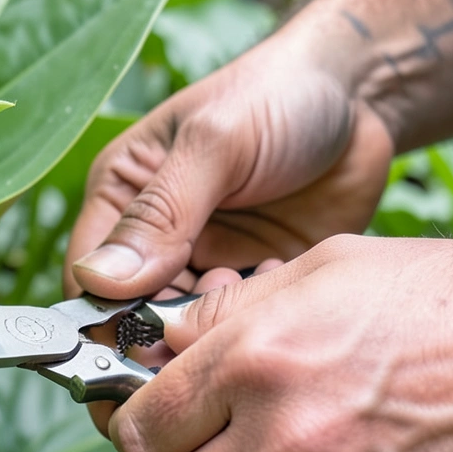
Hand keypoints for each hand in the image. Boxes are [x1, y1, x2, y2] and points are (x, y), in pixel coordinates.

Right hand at [63, 41, 394, 430]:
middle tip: (200, 338)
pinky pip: (243, 327)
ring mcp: (208, 264)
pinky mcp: (257, 281)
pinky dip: (257, 322)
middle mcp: (157, 240)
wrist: (363, 95)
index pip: (89, 282)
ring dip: (215, 330)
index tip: (127, 357)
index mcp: (122, 198)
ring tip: (249, 281)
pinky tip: (284, 283)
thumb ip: (161, 213)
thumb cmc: (277, 93)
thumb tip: (100, 281)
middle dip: (163, 339)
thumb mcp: (214, 143)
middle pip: (135, 322)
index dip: (100, 327)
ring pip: (189, 333)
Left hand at [108, 235, 452, 451]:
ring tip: (314, 445)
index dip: (138, 427)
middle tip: (217, 446)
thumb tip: (164, 345)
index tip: (151, 424)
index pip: (139, 428)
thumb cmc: (447, 303)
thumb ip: (230, 313)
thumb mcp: (327, 268)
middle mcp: (279, 437)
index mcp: (254, 359)